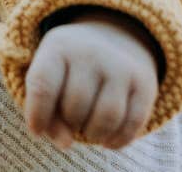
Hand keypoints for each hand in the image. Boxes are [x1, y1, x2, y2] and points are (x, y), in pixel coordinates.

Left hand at [23, 9, 159, 150]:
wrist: (112, 37)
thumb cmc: (68, 70)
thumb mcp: (49, 79)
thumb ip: (45, 114)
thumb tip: (66, 143)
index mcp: (58, 46)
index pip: (43, 85)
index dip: (37, 115)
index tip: (36, 130)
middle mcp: (91, 52)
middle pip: (75, 107)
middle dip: (69, 122)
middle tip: (71, 118)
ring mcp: (121, 66)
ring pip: (105, 119)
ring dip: (93, 134)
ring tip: (87, 129)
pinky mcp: (144, 83)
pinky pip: (132, 124)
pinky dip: (116, 141)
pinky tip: (107, 139)